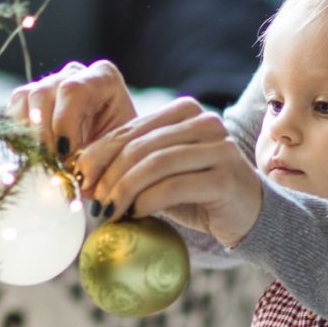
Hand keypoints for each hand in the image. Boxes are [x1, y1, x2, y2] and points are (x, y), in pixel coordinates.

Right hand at [5, 60, 137, 168]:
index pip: (73, 90)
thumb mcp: (114, 152)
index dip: (63, 122)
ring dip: (30, 135)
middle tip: (51, 163)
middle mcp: (74, 74)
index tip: (65, 153)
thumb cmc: (117, 151)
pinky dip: (18, 134)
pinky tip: (33, 153)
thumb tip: (64, 169)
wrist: (110, 154)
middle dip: (43, 133)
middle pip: (43, 93)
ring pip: (25, 100)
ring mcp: (49, 83)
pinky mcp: (30, 98)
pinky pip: (13, 110)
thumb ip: (93, 156)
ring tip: (45, 160)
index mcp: (102, 77)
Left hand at [73, 97, 265, 248]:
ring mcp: (219, 148)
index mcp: (185, 112)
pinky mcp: (225, 177)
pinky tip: (136, 214)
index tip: (79, 180)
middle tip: (93, 201)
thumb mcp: (161, 175)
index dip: (98, 155)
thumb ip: (130, 168)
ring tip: (110, 211)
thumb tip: (82, 179)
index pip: (130, 130)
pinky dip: (148, 201)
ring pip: (155, 164)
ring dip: (124, 190)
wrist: (248, 215)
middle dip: (108, 175)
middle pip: (140, 146)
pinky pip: (175, 185)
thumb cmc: (198, 193)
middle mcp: (205, 122)